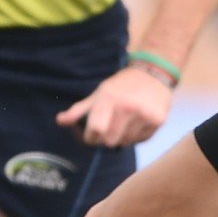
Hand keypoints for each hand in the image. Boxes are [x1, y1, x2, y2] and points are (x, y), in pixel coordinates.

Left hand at [56, 65, 172, 147]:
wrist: (153, 74)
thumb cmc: (121, 86)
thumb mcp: (99, 93)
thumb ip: (79, 110)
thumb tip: (59, 121)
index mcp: (108, 99)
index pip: (95, 130)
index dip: (90, 137)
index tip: (92, 134)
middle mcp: (127, 107)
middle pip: (110, 141)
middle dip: (106, 139)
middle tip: (109, 129)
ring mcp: (144, 114)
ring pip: (126, 142)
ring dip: (122, 137)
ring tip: (125, 122)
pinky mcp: (158, 121)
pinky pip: (141, 140)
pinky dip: (136, 136)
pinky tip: (137, 122)